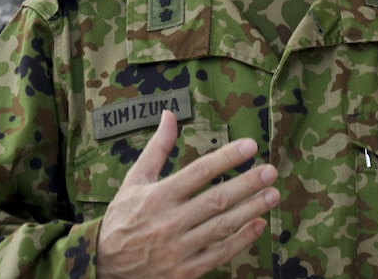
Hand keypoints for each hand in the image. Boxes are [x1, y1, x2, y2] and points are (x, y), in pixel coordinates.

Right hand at [97, 111, 279, 277]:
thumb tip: (169, 114)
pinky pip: (220, 254)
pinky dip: (242, 240)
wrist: (104, 267)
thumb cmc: (122, 218)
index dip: (227, 158)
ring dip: (251, 209)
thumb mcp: (134, 181)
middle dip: (247, 184)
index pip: (199, 172)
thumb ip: (157, 148)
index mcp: (158, 197)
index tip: (250, 147)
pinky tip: (259, 224)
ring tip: (273, 194)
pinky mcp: (185, 271)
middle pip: (216, 199)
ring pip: (222, 226)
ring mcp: (178, 249)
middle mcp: (169, 222)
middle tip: (270, 171)